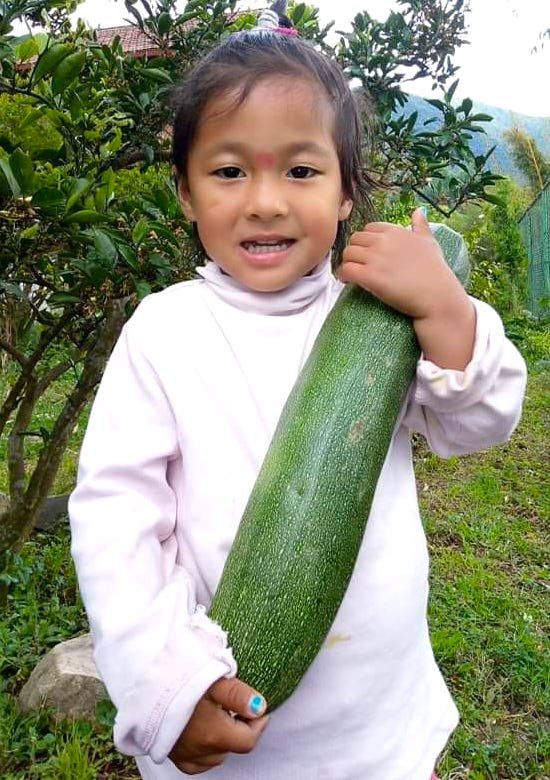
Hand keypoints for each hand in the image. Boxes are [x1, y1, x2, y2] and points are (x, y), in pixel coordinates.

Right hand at [168, 677, 268, 774]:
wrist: (142, 684)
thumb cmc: (179, 678)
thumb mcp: (212, 679)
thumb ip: (238, 695)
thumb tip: (260, 707)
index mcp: (213, 733)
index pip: (248, 740)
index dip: (258, 724)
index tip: (259, 708)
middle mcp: (200, 751)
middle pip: (232, 747)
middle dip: (240, 729)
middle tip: (237, 705)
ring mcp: (184, 755)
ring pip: (216, 756)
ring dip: (223, 739)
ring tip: (219, 714)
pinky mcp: (172, 755)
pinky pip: (197, 762)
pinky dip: (206, 751)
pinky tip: (204, 732)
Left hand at [339, 209, 474, 368]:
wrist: (436, 295)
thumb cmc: (436, 271)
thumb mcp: (430, 242)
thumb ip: (421, 226)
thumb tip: (418, 211)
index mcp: (396, 232)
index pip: (369, 228)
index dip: (366, 241)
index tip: (367, 252)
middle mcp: (383, 241)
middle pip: (355, 240)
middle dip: (354, 252)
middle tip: (357, 264)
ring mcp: (375, 258)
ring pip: (348, 254)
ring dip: (347, 263)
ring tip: (350, 275)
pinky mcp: (370, 276)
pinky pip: (346, 270)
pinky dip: (343, 275)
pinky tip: (347, 282)